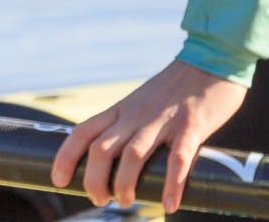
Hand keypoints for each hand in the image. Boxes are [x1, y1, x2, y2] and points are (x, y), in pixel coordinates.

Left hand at [50, 59, 246, 211]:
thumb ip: (128, 126)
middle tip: (100, 200)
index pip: (83, 132)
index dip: (65, 156)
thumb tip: (115, 162)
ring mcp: (162, 121)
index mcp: (120, 110)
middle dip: (94, 179)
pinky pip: (178, 159)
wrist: (210, 64)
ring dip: (124, 183)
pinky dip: (172, 184)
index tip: (58, 179)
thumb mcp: (140, 104)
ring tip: (125, 202)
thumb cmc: (174, 91)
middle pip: (101, 148)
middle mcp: (135, 115)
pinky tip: (169, 204)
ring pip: (132, 155)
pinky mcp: (191, 126)